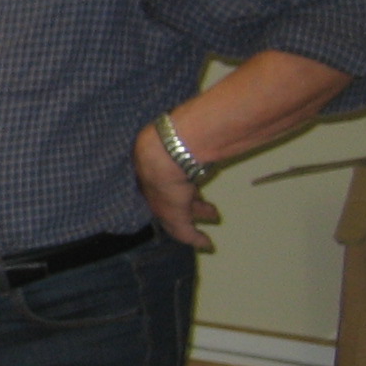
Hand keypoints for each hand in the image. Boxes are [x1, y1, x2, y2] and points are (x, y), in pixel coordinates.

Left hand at [134, 123, 219, 249]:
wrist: (164, 153)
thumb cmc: (167, 138)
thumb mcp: (169, 135)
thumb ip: (179, 133)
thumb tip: (190, 120)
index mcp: (151, 169)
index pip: (162, 180)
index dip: (174, 183)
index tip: (185, 183)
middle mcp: (155, 189)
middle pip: (171, 198)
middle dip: (188, 199)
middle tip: (203, 201)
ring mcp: (164, 204)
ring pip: (182, 215)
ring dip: (199, 215)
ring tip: (214, 215)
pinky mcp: (175, 217)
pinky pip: (187, 233)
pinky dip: (197, 240)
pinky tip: (207, 245)